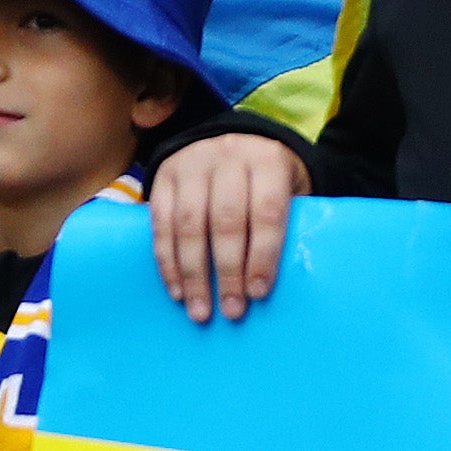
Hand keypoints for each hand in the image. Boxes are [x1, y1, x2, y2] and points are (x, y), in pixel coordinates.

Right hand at [151, 132, 305, 321]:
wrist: (230, 139)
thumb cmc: (266, 180)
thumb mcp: (290, 188)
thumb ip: (287, 224)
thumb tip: (271, 282)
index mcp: (267, 161)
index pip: (266, 211)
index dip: (263, 255)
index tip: (258, 293)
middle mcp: (228, 158)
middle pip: (226, 220)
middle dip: (228, 271)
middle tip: (231, 310)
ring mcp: (192, 165)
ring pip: (189, 224)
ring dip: (193, 273)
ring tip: (200, 310)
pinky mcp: (163, 177)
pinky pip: (161, 223)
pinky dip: (168, 261)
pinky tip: (177, 290)